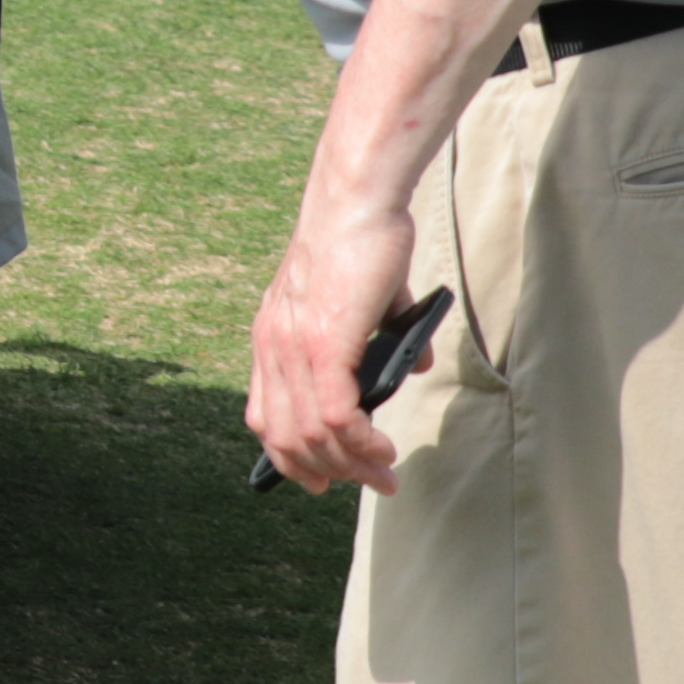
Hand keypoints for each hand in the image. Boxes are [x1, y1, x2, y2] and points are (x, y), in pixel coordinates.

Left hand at [240, 185, 426, 494]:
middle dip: (327, 472)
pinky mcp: (323, 345)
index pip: (266, 415)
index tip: (319, 478)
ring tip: (384, 474)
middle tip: (367, 483)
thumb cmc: (363, 238)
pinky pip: (336, 416)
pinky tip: (383, 451)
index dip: (289, 455)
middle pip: (286, 436)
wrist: (357, 200)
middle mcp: (273, 348)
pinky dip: (361, 443)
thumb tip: (417, 362)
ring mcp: (294, 348)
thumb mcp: (367, 298)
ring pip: (312, 435)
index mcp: (272, 338)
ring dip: (351, 465)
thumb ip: (383, 335)